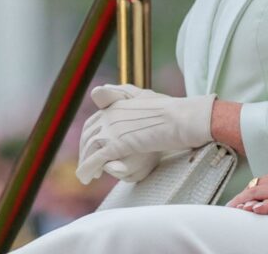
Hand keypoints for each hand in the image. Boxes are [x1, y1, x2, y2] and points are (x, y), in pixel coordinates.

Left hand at [76, 85, 213, 183]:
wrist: (182, 118)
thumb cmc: (171, 108)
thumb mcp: (145, 97)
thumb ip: (124, 93)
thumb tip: (100, 89)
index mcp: (117, 104)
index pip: (94, 122)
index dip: (89, 136)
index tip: (91, 148)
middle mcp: (110, 115)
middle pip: (88, 136)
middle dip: (85, 151)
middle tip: (88, 165)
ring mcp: (112, 129)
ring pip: (90, 149)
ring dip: (85, 163)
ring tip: (88, 176)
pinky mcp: (116, 144)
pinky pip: (95, 159)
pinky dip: (87, 170)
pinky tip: (87, 177)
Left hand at [226, 161, 267, 222]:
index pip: (267, 179)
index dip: (254, 192)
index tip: (243, 201)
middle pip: (259, 183)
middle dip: (245, 197)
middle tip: (233, 207)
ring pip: (256, 189)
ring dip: (243, 201)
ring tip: (233, 209)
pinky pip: (258, 194)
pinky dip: (245, 201)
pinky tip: (239, 208)